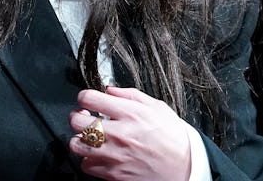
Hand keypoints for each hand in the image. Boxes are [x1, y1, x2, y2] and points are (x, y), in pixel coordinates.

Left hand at [69, 86, 191, 180]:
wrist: (186, 167)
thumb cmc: (173, 137)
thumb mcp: (156, 106)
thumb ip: (129, 94)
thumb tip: (109, 89)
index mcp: (130, 113)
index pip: (89, 97)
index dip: (85, 96)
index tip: (88, 100)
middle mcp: (119, 133)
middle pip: (77, 121)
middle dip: (77, 116)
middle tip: (84, 117)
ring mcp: (115, 155)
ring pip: (76, 145)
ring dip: (80, 139)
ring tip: (89, 137)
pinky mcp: (114, 174)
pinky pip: (86, 165)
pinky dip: (89, 159)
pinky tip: (98, 154)